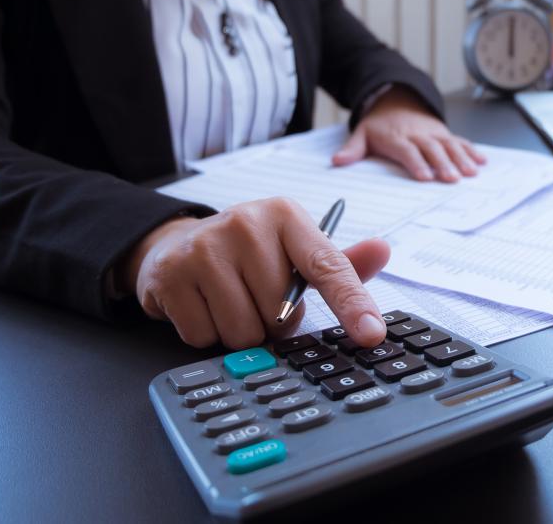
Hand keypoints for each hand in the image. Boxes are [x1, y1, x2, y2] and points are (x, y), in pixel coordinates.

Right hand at [119, 198, 390, 348]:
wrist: (174, 244)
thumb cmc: (248, 254)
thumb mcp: (293, 250)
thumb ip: (338, 263)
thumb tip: (382, 250)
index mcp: (285, 216)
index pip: (327, 267)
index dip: (352, 303)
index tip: (371, 334)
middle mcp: (245, 223)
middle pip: (280, 314)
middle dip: (273, 322)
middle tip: (256, 299)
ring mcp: (204, 246)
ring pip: (243, 332)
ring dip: (240, 333)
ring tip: (229, 302)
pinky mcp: (170, 273)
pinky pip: (204, 336)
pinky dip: (205, 334)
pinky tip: (201, 306)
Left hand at [332, 87, 486, 181]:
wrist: (396, 100)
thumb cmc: (380, 125)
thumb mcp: (362, 133)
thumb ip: (353, 149)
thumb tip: (337, 161)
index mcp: (397, 137)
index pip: (407, 151)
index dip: (416, 163)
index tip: (425, 176)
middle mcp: (418, 134)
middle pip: (432, 149)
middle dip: (443, 164)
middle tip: (451, 179)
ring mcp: (434, 133)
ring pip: (449, 145)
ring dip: (461, 159)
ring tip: (470, 173)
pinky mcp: (445, 133)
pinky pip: (460, 141)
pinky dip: (472, 151)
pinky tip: (481, 162)